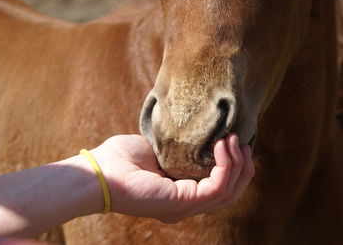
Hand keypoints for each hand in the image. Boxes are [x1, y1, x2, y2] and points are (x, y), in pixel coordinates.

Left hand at [90, 134, 253, 222]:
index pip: (217, 187)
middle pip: (229, 193)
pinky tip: (221, 144)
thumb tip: (196, 135)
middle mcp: (186, 204)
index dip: (232, 167)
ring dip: (237, 164)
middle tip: (242, 142)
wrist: (101, 171)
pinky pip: (217, 186)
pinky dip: (225, 165)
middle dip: (242, 167)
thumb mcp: (156, 149)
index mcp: (180, 193)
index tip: (233, 140)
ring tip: (233, 139)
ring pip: (228, 192)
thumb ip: (178, 148)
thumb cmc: (121, 158)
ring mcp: (185, 206)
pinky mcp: (182, 201)